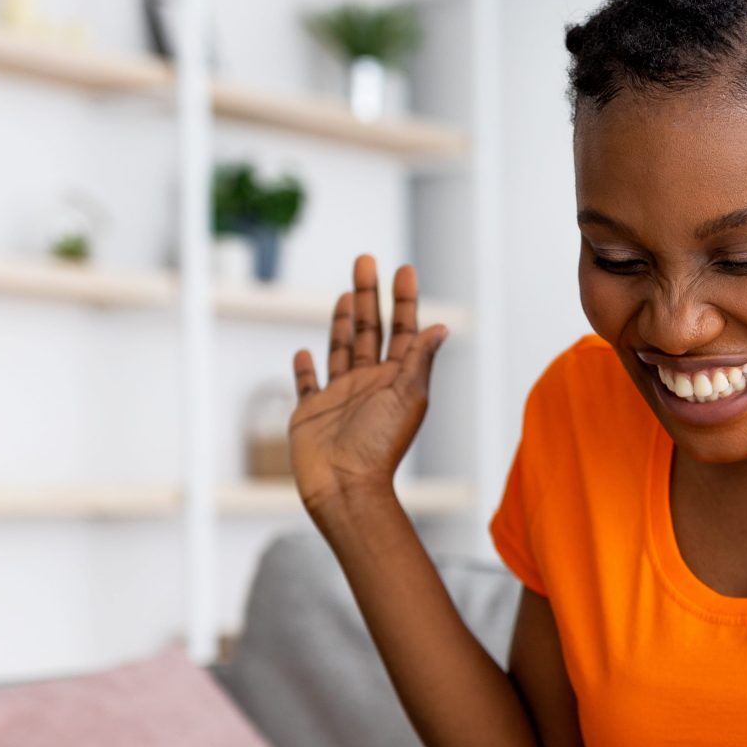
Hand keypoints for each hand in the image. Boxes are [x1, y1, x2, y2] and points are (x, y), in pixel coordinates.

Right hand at [290, 253, 449, 517]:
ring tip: (346, 295)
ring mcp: (339, 397)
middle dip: (368, 295)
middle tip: (366, 260)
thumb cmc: (379, 447)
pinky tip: (305, 353)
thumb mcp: (408, 398)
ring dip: (343, 322)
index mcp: (396, 379)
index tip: (403, 268)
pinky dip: (305, 370)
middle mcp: (368, 384)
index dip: (403, 300)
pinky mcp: (311, 413)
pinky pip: (307, 386)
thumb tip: (441, 326)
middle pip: (369, 330)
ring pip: (341, 349)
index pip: (403, 330)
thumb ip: (419, 361)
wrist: (344, 487)